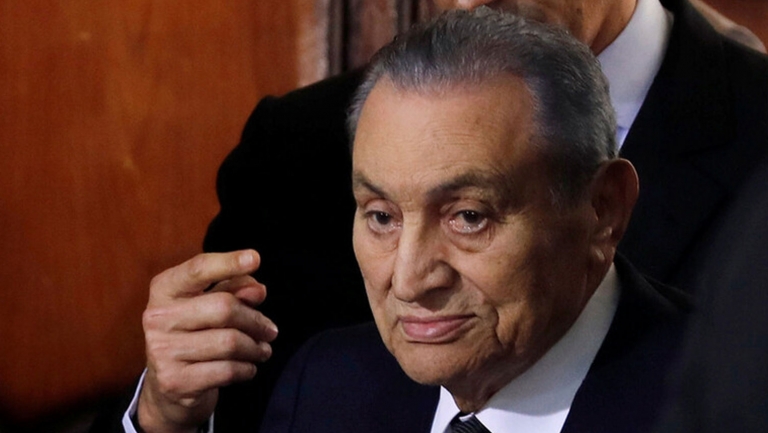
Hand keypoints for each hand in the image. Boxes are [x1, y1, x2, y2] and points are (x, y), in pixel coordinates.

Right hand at [136, 250, 277, 432]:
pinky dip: (247, 368)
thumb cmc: (196, 333)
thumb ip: (234, 289)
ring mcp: (162, 351)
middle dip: (255, 320)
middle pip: (223, 308)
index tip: (255, 258)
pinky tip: (249, 367)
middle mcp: (157, 317)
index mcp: (164, 289)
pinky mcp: (175, 381)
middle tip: (270, 330)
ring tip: (263, 350)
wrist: (169, 387)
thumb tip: (257, 290)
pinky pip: (227, 370)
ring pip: (229, 342)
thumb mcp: (211, 304)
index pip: (199, 269)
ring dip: (256, 347)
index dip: (228, 263)